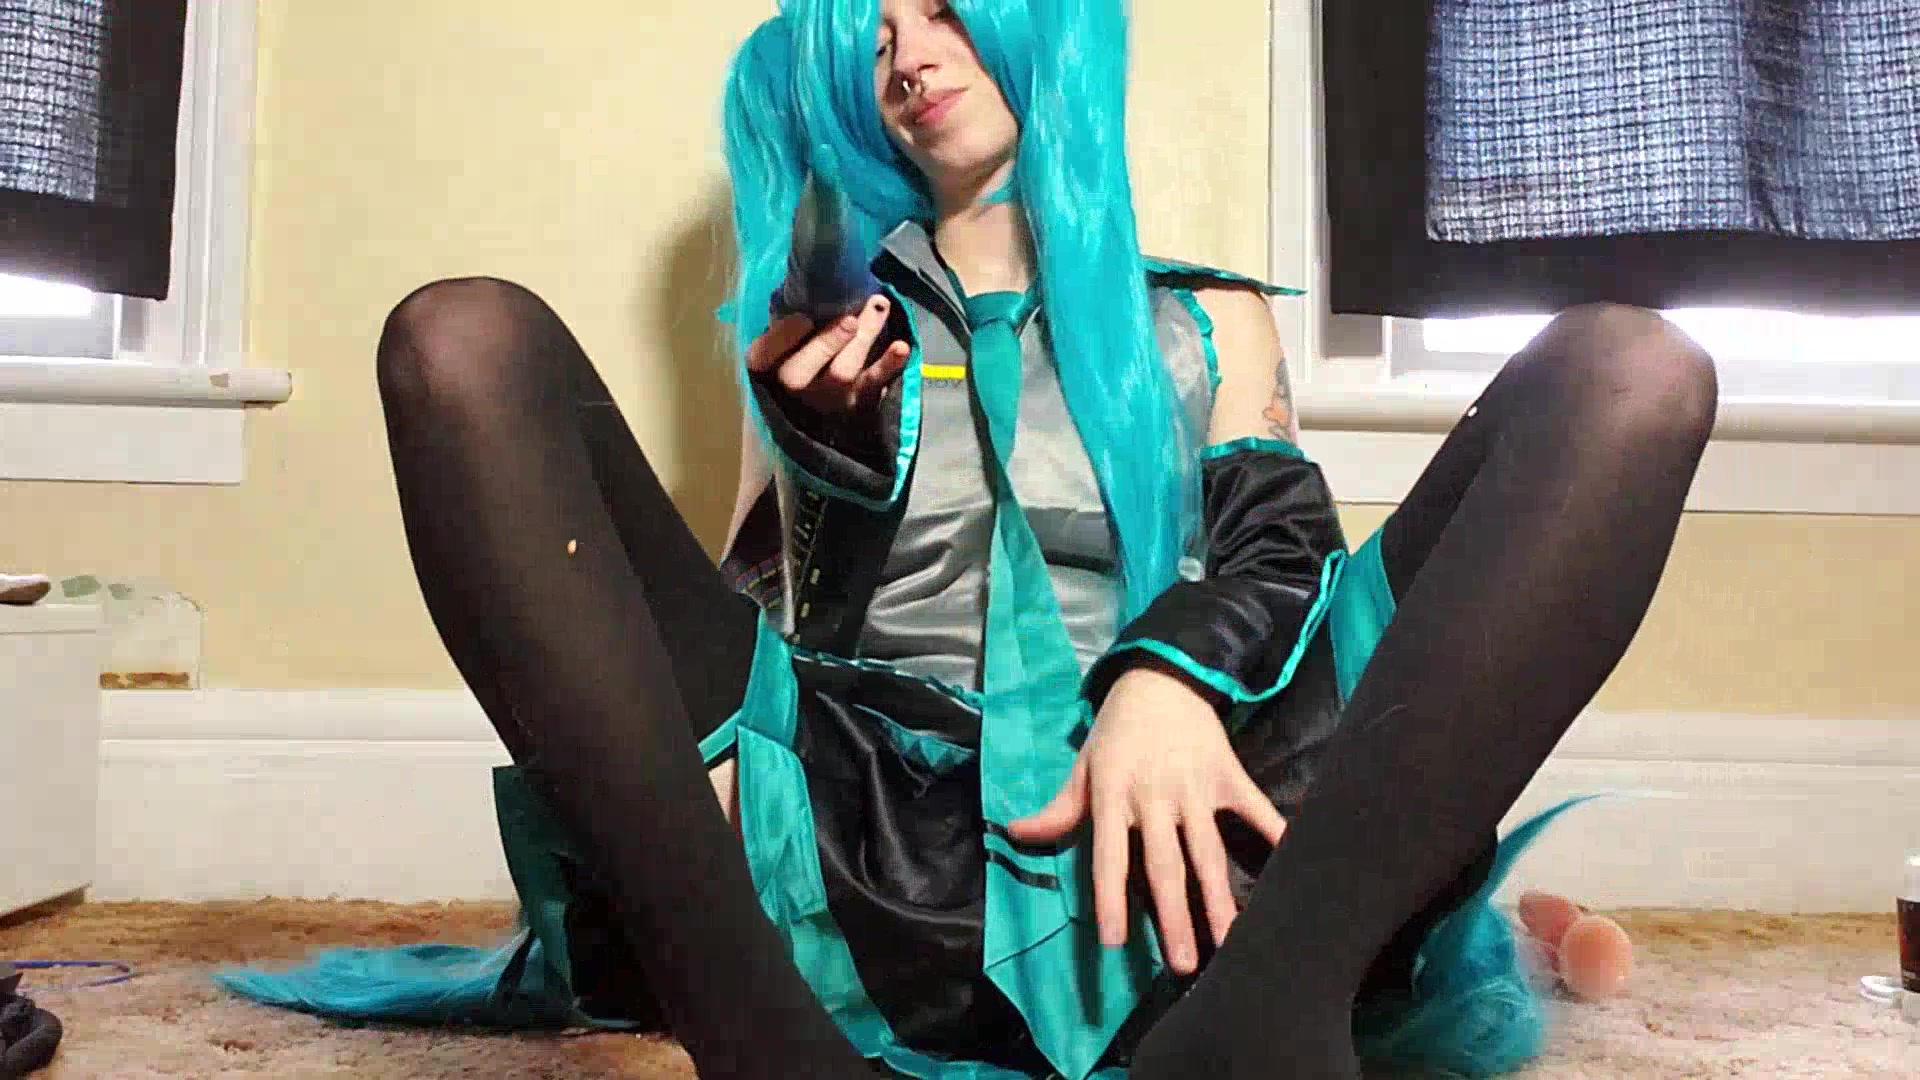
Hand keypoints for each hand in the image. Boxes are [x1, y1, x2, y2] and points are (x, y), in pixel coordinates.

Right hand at [747, 294, 910, 416]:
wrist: (824, 405)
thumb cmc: (800, 353)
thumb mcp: (782, 338)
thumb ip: (786, 318)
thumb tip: (809, 285)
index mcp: (767, 366)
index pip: (764, 353)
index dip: (783, 336)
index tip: (803, 317)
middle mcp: (793, 386)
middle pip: (807, 366)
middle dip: (830, 339)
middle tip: (850, 318)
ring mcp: (827, 397)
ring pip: (843, 372)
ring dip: (863, 337)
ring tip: (878, 306)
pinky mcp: (858, 401)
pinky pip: (874, 383)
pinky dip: (889, 364)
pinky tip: (901, 346)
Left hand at [1006, 664, 1287, 975]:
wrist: (1162, 676)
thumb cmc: (1117, 730)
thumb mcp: (1084, 765)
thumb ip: (1059, 808)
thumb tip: (1016, 834)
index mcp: (1113, 796)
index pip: (1110, 857)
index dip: (1111, 898)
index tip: (1114, 941)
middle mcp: (1154, 797)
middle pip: (1165, 866)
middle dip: (1175, 916)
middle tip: (1185, 964)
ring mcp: (1195, 788)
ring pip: (1208, 851)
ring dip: (1220, 897)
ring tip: (1232, 939)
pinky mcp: (1228, 775)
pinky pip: (1255, 809)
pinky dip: (1276, 834)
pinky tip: (1294, 864)